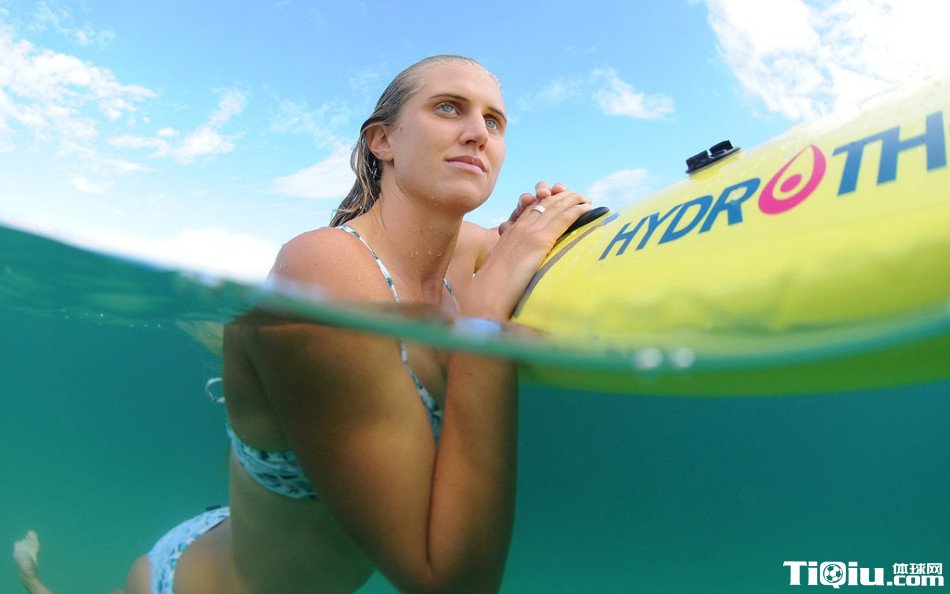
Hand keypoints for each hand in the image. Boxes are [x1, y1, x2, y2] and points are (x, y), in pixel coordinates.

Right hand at [468, 184, 591, 318]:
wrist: (487, 293)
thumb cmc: (492, 288)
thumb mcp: (502, 268)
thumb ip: (512, 261)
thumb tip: (521, 268)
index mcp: (510, 233)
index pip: (531, 209)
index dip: (547, 201)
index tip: (560, 198)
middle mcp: (519, 227)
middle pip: (544, 203)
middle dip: (562, 196)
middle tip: (577, 194)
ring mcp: (529, 232)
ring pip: (554, 207)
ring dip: (573, 200)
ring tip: (586, 198)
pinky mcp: (539, 240)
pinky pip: (562, 219)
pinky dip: (576, 211)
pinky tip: (587, 208)